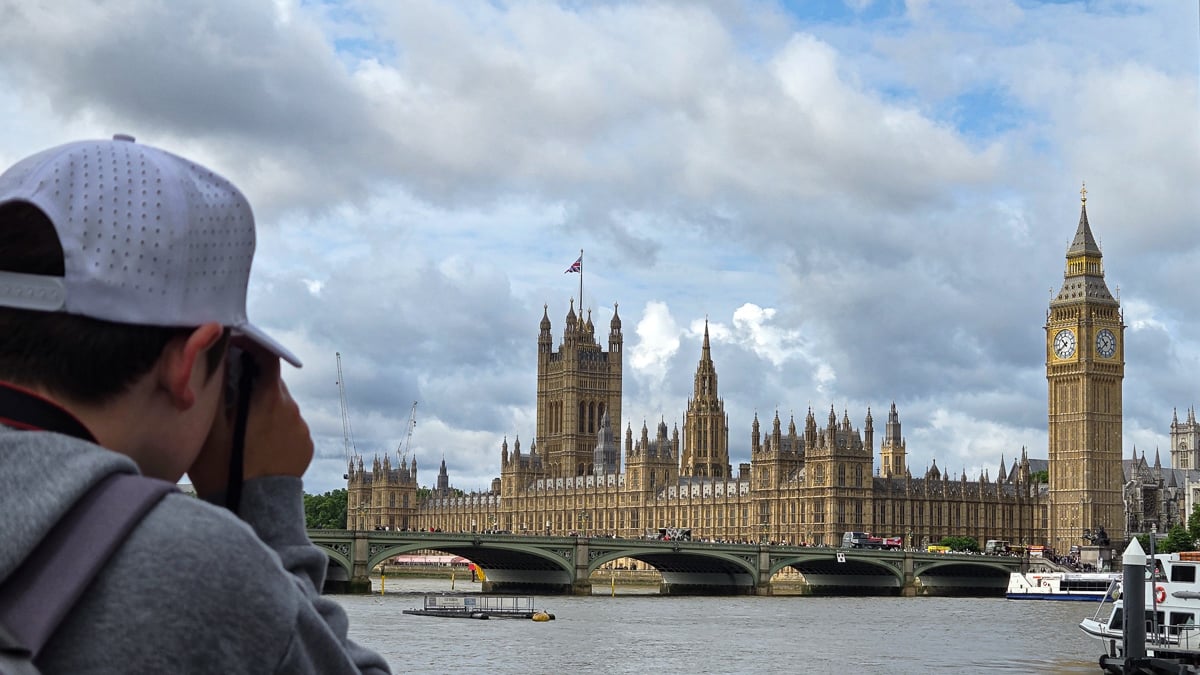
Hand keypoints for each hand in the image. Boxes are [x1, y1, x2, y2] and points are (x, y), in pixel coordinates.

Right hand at [188, 342, 312, 497]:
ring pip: (280, 405)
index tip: (234, 346)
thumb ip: (216, 390)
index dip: (251, 346)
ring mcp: (302, 428)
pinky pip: (289, 425)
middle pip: (271, 382)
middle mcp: (292, 409)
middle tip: (229, 393)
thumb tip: (218, 361)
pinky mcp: (306, 445)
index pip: (267, 356)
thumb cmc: (225, 469)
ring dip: (263, 406)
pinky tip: (257, 443)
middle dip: (252, 381)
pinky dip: (275, 427)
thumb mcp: (209, 428)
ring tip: (242, 426)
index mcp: (270, 399)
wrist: (255, 509)